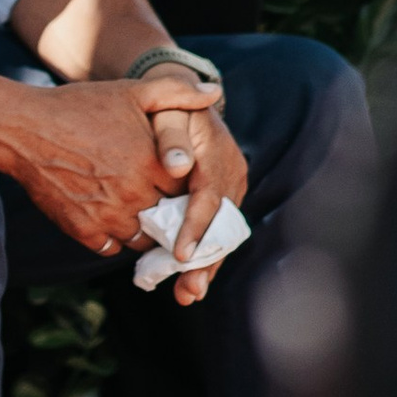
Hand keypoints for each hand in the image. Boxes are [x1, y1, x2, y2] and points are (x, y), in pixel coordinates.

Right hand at [0, 78, 220, 263]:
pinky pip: (111, 248)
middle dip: (171, 215)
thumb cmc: (79, 106)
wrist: (23, 128)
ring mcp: (107, 215)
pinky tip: (112, 221)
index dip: (188, 188)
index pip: (190, 191)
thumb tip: (214, 92)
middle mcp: (133, 194)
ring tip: (141, 215)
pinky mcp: (82, 230)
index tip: (182, 183)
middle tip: (166, 205)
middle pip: (170, 220)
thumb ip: (177, 92)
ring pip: (143, 239)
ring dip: (145, 230)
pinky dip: (115, 239)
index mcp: (151, 162)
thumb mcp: (131, 92)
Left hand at [134, 82, 251, 305]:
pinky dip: (205, 254)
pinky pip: (216, 230)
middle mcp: (230, 173)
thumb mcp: (166, 109)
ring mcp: (229, 187)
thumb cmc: (167, 107)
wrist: (183, 101)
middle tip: (189, 291)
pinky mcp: (223, 197)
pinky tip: (190, 279)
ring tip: (188, 294)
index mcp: (216, 154)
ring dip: (207, 265)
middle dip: (206, 261)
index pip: (208, 197)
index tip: (181, 254)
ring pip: (221, 233)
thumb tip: (176, 166)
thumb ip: (170, 136)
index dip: (196, 227)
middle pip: (221, 224)